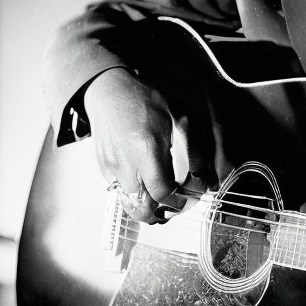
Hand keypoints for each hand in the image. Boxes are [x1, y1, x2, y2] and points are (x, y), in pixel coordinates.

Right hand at [84, 67, 222, 222]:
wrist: (108, 91)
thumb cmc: (143, 100)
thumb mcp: (176, 115)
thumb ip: (191, 145)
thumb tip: (202, 173)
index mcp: (146, 149)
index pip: (161, 191)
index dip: (176, 202)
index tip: (186, 199)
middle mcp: (126, 163)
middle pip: (141, 208)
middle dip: (159, 215)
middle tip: (173, 208)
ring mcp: (112, 168)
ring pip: (128, 204)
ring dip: (145, 209)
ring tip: (160, 203)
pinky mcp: (104, 168)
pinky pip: (119, 191)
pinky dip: (133, 195)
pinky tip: (145, 185)